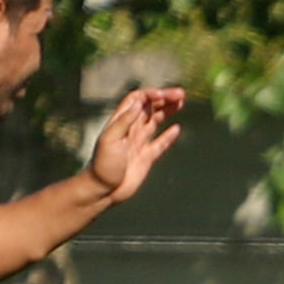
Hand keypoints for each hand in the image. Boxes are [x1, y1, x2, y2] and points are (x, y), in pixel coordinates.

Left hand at [85, 87, 185, 203]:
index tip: (165, 94)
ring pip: (156, 121)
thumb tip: (139, 103)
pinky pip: (160, 143)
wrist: (103, 189)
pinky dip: (169, 136)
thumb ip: (124, 120)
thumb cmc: (103, 164)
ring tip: (181, 103)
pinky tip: (177, 129)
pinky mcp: (147, 157)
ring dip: (168, 111)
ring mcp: (140, 143)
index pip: (137, 100)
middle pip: (149, 108)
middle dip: (164, 98)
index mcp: (121, 122)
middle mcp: (131, 129)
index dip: (151, 94)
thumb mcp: (110, 139)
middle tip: (181, 94)